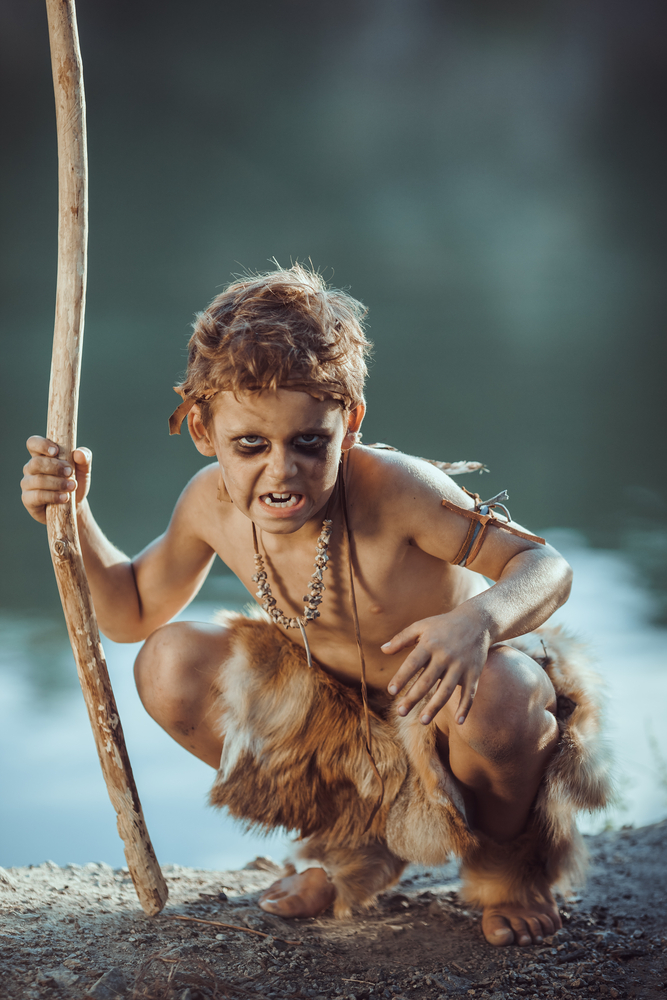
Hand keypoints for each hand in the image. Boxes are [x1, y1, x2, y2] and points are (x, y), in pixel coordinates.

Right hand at [21, 436, 92, 523]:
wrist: (74, 505)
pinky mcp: (28, 499)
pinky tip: (65, 498)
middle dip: (55, 467)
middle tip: (70, 472)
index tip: (56, 451)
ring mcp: (27, 483)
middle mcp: (31, 468)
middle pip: (36, 462)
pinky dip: (53, 496)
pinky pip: (37, 496)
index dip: (41, 445)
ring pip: (38, 480)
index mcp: (42, 455)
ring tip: (72, 486)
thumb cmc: (74, 482)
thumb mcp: (83, 470)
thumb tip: (79, 453)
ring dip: (58, 483)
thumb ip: (84, 458)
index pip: (33, 443)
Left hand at [381, 609, 491, 725]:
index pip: (413, 663)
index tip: (391, 691)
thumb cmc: (443, 625)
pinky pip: (470, 693)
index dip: (401, 677)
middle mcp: (445, 656)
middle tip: (400, 712)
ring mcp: (461, 665)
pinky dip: (466, 707)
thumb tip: (382, 649)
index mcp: (430, 644)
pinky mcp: (474, 672)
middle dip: (413, 698)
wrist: (477, 620)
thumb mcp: (422, 626)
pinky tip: (459, 721)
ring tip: (422, 720)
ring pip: (446, 690)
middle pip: (427, 681)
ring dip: (435, 707)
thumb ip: (402, 638)